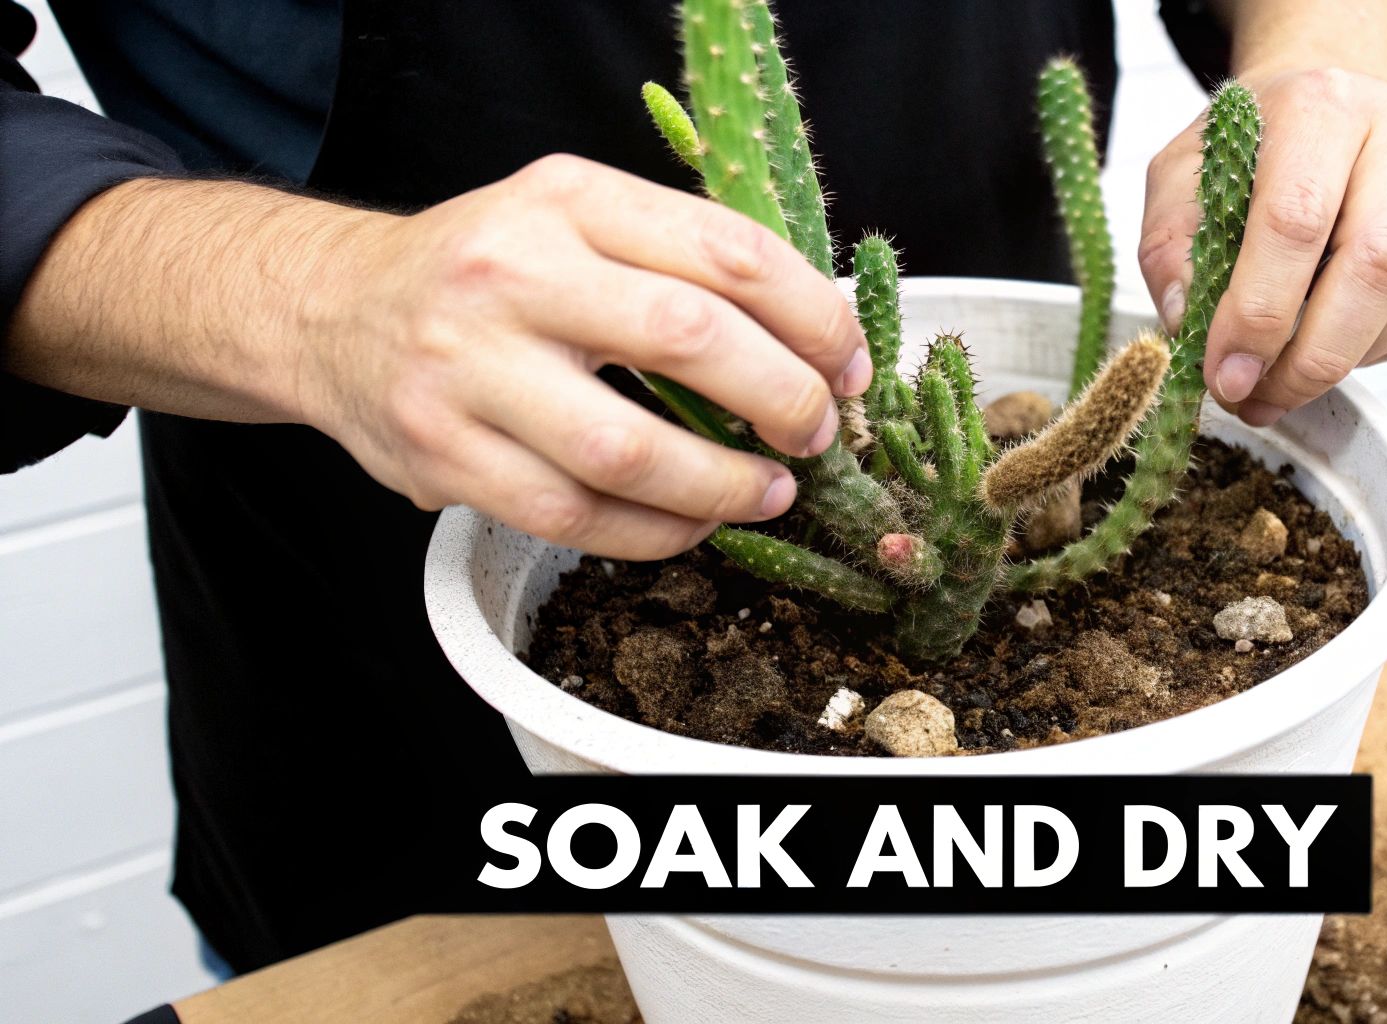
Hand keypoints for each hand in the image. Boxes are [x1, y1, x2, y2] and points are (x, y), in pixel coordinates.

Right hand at [305, 155, 871, 558]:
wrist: (332, 310)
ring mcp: (468, 368)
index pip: (728, 250)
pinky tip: (692, 525)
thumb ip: (678, 260)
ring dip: (722, 485)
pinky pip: (575, 518)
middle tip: (816, 433)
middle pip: (689, 340)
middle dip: (782, 399)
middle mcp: (512, 272)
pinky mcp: (444, 454)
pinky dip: (655, 534)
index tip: (847, 365)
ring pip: (627, 450)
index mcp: (568, 199)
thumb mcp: (575, 221)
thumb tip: (816, 342)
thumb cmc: (486, 270)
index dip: (813, 318)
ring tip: (768, 492)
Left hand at [1140, 67, 1386, 426]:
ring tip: (1291, 376)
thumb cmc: (1252, 151)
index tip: (1226, 374)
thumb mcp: (1181, 181)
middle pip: (1380, 262)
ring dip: (1352, 359)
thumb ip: (1171, 250)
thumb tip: (1189, 323)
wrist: (1321, 116)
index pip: (1297, 219)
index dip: (1259, 312)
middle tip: (1262, 398)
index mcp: (1319, 106)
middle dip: (1314, 355)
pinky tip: (1341, 343)